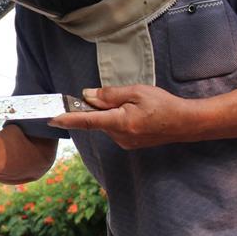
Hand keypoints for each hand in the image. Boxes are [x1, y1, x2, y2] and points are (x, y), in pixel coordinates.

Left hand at [48, 85, 197, 148]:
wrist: (185, 123)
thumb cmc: (164, 105)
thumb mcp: (137, 92)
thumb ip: (110, 94)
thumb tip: (88, 95)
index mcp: (121, 122)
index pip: (87, 121)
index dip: (68, 119)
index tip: (51, 117)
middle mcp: (119, 136)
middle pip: (97, 120)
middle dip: (99, 107)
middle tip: (120, 97)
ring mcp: (124, 142)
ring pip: (106, 124)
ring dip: (111, 113)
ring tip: (135, 105)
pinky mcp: (128, 144)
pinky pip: (115, 128)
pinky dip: (118, 119)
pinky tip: (136, 114)